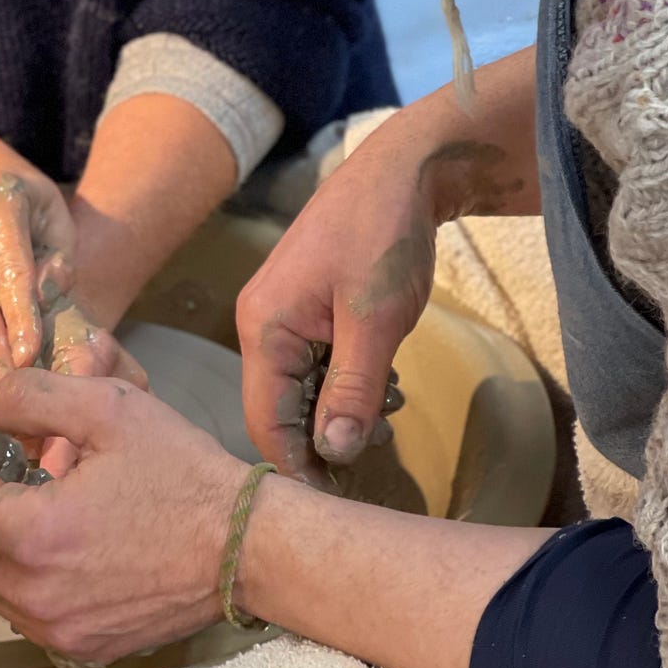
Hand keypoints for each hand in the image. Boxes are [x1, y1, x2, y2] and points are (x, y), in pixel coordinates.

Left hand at [0, 369, 245, 666]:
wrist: (244, 547)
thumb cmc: (182, 474)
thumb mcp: (110, 409)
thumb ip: (29, 398)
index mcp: (33, 534)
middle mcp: (33, 594)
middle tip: (16, 472)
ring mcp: (55, 629)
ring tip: (45, 506)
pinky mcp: (79, 648)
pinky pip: (22, 612)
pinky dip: (27, 578)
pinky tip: (68, 544)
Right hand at [237, 112, 440, 481]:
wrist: (405, 171)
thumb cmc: (384, 235)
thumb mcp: (375, 319)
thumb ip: (352, 390)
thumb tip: (332, 454)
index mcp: (264, 327)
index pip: (264, 421)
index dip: (299, 465)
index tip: (342, 496)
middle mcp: (262, 325)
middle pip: (281, 409)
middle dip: (327, 435)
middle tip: (381, 442)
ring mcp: (284, 315)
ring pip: (303, 389)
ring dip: (343, 408)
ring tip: (390, 407)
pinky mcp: (308, 310)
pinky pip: (317, 365)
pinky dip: (348, 381)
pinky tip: (384, 378)